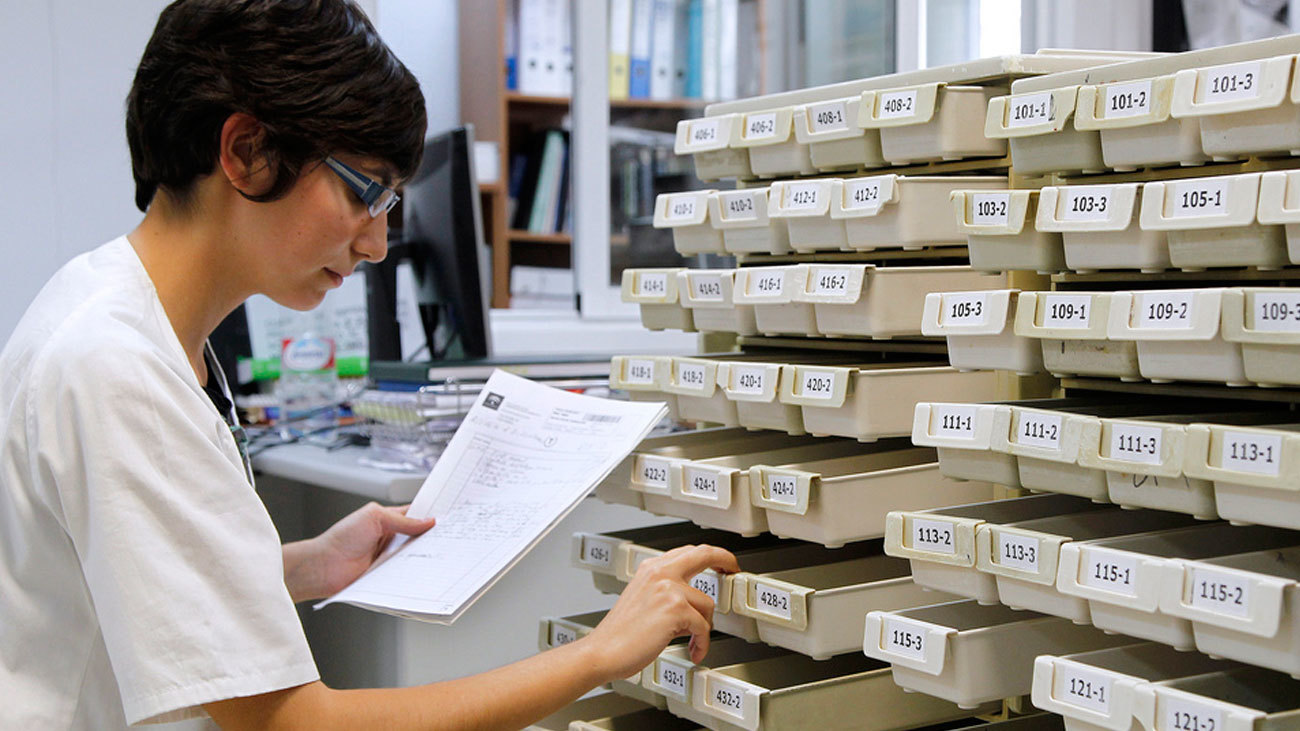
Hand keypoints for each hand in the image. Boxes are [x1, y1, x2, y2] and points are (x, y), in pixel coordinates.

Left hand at [286, 502, 436, 601]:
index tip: (450, 515)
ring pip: (417, 556)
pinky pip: (408, 573)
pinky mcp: (389, 576)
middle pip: (421, 536)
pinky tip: (427, 570)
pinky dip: (417, 572)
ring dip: (427, 555)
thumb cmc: (341, 538)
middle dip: (434, 536)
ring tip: (444, 553)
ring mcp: (391, 558)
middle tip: (453, 536)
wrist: (324, 567)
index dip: (432, 514)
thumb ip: (403, 520)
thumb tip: (428, 522)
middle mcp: (392, 538)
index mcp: (389, 519)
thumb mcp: (374, 517)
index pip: (416, 514)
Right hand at [579, 544, 738, 682]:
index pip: (687, 552)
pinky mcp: (675, 609)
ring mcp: (668, 588)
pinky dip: (701, 643)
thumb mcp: (641, 599)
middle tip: (733, 570)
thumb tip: (694, 603)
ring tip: (691, 640)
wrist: (603, 651)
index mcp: (650, 569)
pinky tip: (693, 651)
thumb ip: (666, 592)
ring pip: (706, 604)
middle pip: (704, 554)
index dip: (710, 554)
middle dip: (725, 559)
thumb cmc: (620, 633)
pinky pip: (703, 627)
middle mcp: (659, 572)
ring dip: (703, 627)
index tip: (722, 561)